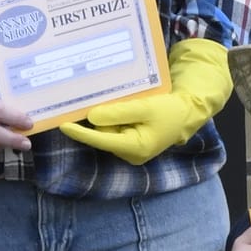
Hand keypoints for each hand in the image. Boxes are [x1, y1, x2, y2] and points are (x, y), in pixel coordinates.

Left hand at [60, 36, 232, 164]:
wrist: (187, 113)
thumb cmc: (170, 110)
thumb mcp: (146, 107)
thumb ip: (119, 112)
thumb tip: (92, 117)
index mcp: (135, 148)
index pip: (100, 140)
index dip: (80, 133)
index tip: (63, 125)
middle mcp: (130, 153)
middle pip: (103, 133)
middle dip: (100, 118)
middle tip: (103, 98)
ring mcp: (131, 148)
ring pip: (108, 130)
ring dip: (110, 115)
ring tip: (127, 102)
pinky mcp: (132, 141)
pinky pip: (115, 128)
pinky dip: (116, 117)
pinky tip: (125, 106)